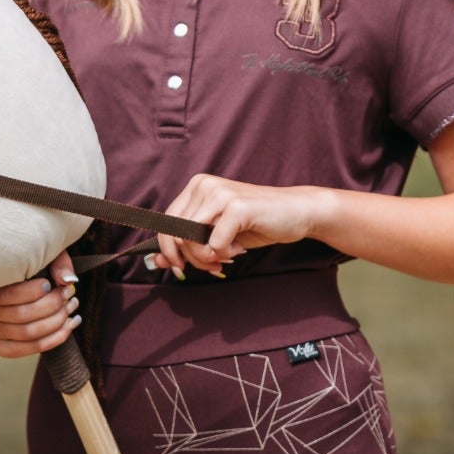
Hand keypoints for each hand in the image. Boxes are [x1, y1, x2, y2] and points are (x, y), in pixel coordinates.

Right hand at [0, 252, 80, 358]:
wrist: (17, 282)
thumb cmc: (29, 264)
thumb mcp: (42, 254)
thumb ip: (57, 263)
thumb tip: (68, 280)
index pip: (6, 295)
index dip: (32, 292)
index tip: (50, 285)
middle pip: (20, 315)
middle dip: (52, 306)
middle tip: (70, 295)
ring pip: (27, 333)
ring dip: (56, 321)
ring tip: (72, 307)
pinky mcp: (0, 346)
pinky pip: (28, 348)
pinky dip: (54, 339)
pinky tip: (70, 326)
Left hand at [152, 176, 325, 277]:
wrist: (298, 212)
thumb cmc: (256, 223)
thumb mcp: (216, 235)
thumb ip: (187, 245)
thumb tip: (155, 261)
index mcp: (196, 187)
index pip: (165, 223)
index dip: (169, 251)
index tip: (181, 268)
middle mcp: (203, 185)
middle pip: (174, 233)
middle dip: (190, 258)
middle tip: (211, 267)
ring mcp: (220, 193)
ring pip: (189, 239)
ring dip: (205, 258)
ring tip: (226, 257)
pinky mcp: (237, 206)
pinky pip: (215, 244)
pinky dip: (224, 254)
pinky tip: (239, 247)